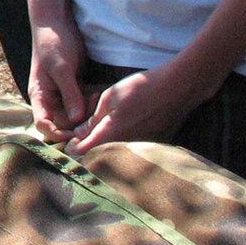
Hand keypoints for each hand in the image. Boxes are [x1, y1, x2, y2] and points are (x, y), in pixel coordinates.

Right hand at [26, 16, 90, 142]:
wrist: (56, 22)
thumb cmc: (53, 43)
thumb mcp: (62, 68)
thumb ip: (69, 94)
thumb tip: (76, 120)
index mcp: (40, 95)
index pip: (43, 124)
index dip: (56, 134)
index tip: (75, 135)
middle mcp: (50, 97)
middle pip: (63, 122)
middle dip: (79, 121)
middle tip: (95, 109)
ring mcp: (62, 92)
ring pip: (75, 113)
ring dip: (88, 111)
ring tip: (98, 98)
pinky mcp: (74, 86)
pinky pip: (83, 101)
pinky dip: (91, 101)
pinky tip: (99, 93)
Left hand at [69, 59, 206, 153]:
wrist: (177, 88)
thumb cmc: (141, 88)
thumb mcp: (109, 98)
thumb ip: (93, 120)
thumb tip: (79, 135)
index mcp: (112, 134)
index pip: (85, 152)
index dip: (73, 149)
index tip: (68, 145)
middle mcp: (128, 147)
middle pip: (101, 157)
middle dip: (89, 152)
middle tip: (81, 141)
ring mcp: (143, 148)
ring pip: (117, 155)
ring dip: (106, 150)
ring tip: (100, 137)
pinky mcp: (155, 146)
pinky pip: (133, 152)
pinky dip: (124, 147)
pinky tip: (124, 134)